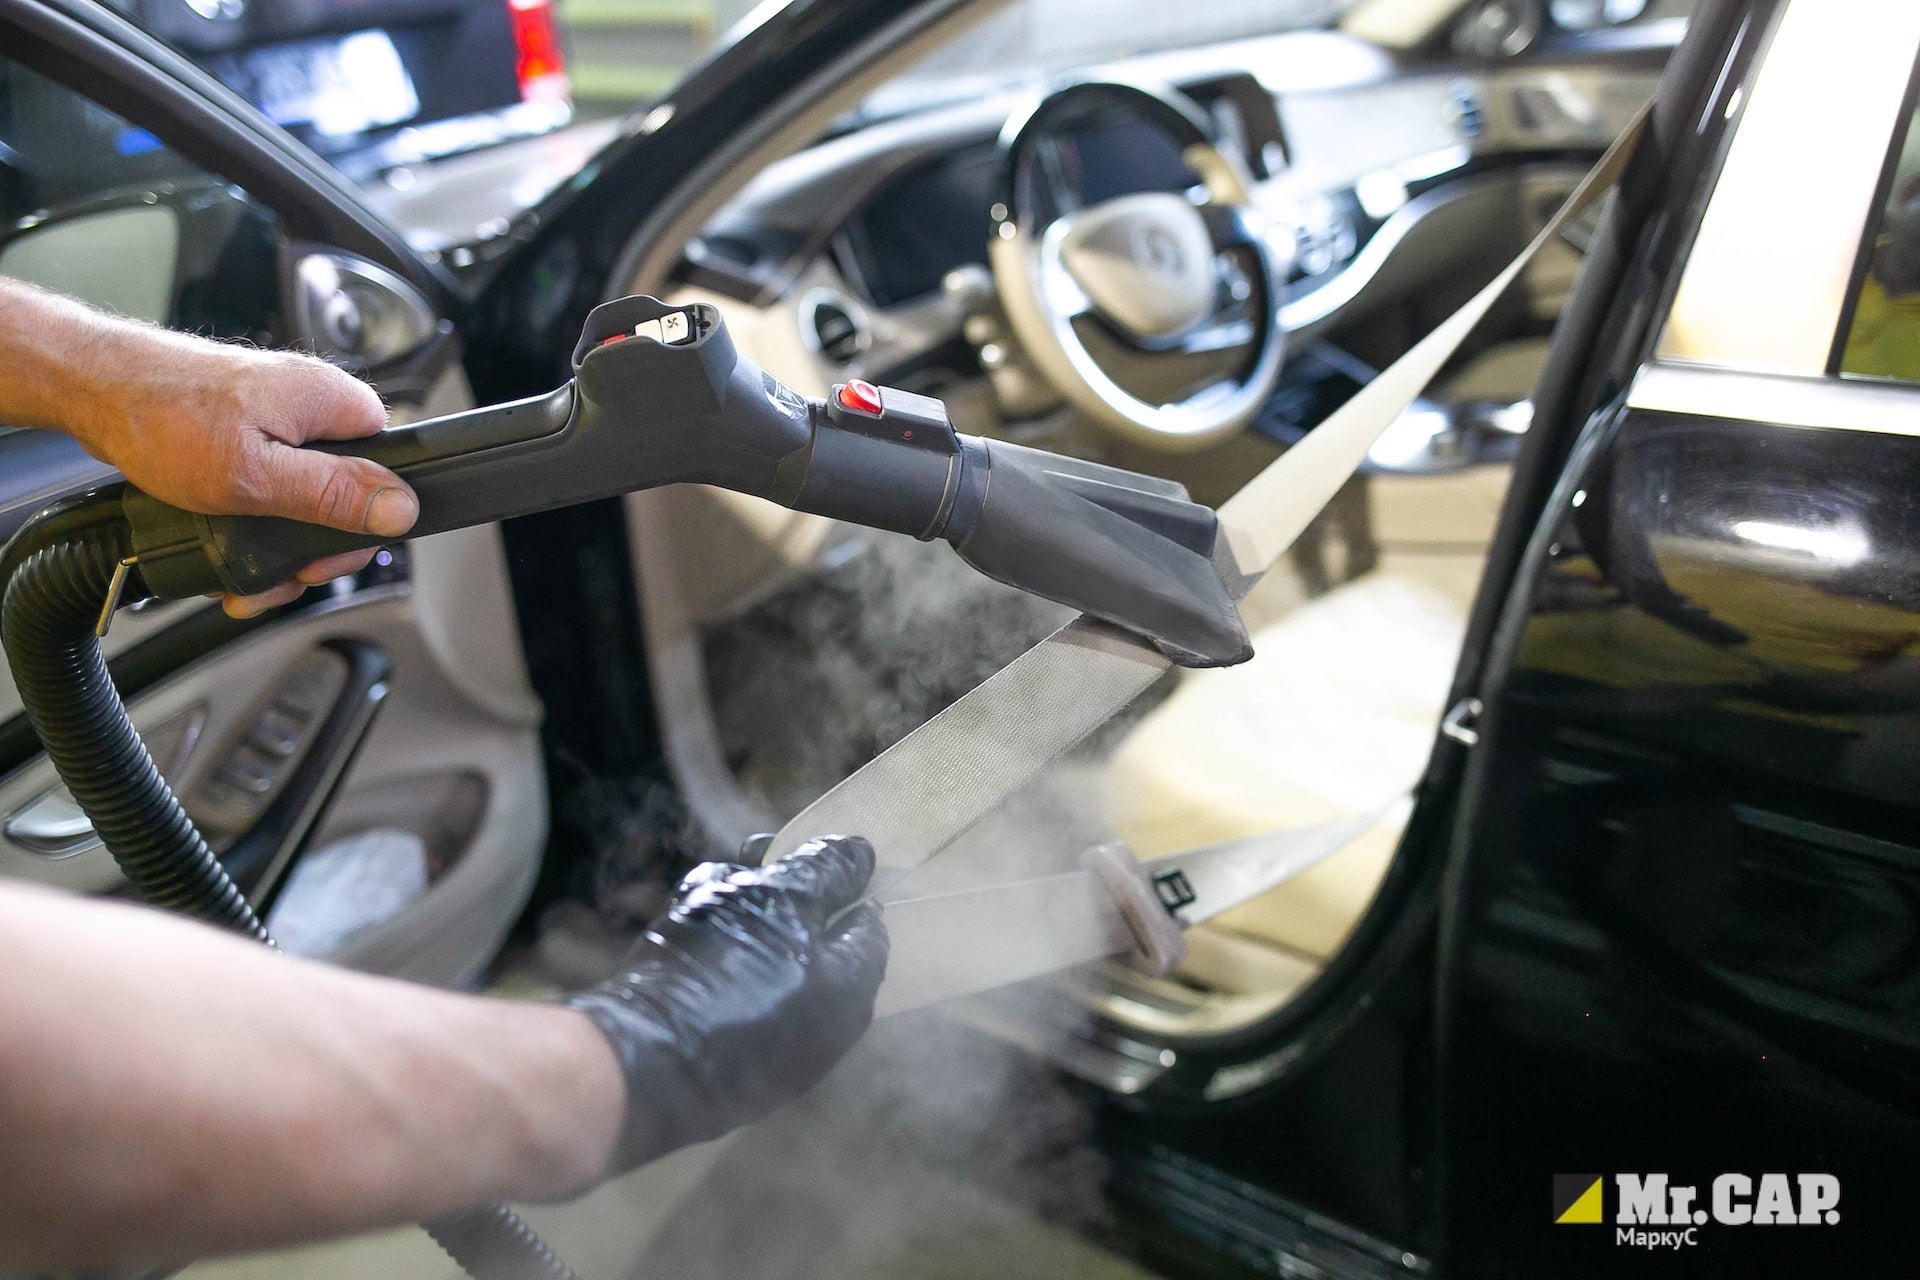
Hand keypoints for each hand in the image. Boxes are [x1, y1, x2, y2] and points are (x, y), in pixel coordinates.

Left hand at [73, 333, 415, 617]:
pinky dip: (255, 523)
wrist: (92, 390)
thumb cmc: (162, 419)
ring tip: (240, 575)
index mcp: (332, 402)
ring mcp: (280, 418)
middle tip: (278, 575)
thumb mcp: (256, 475)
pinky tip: (227, 548)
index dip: (363, 522)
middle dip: (312, 547)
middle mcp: (313, 405)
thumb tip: (401, 507)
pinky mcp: (251, 431)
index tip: (320, 555)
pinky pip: (274, 487)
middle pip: (348, 492)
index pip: (390, 468)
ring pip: (306, 498)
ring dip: (278, 546)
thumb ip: (333, 493)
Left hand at [566, 835, 887, 1174]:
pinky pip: (708, 926)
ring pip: (738, 894)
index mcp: (789, 890)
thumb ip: (863, 953)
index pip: (833, 856)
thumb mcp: (838, 1003)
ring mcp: (691, 910)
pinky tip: (730, 969)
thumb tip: (869, 916)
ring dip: (758, 908)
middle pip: (776, 865)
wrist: (649, 1064)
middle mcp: (737, 884)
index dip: (854, 862)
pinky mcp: (659, 943)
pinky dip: (726, 936)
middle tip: (821, 909)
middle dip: (801, 880)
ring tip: (771, 945)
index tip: (865, 867)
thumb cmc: (757, 1031)